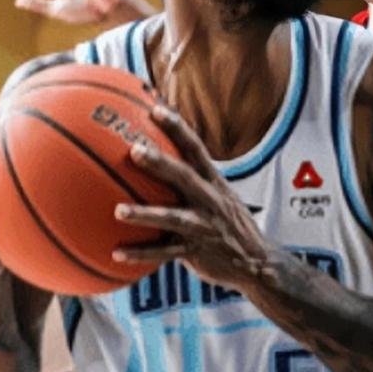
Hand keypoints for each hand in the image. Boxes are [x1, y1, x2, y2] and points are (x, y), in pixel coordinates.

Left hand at [113, 106, 277, 290]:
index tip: (155, 109)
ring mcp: (203, 227)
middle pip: (184, 176)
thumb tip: (161, 155)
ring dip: (145, 214)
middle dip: (160, 162)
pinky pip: (165, 253)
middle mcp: (210, 200)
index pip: (195, 147)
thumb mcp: (219, 195)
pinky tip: (115, 252)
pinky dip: (141, 254)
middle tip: (133, 150)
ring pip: (172, 218)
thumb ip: (193, 177)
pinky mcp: (197, 252)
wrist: (257, 262)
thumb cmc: (228, 224)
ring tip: (118, 211)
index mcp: (213, 182)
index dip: (177, 128)